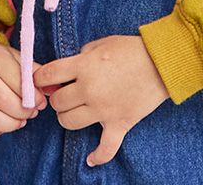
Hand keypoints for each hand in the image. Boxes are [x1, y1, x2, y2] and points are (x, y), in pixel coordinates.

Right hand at [0, 42, 48, 140]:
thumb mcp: (15, 58)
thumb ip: (33, 72)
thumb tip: (53, 89)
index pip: (17, 82)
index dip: (33, 97)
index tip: (41, 103)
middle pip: (3, 102)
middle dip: (23, 112)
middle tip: (31, 113)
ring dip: (10, 125)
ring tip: (19, 122)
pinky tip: (1, 127)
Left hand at [32, 35, 169, 166]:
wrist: (161, 62)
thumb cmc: (131, 48)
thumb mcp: (102, 43)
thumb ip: (82, 54)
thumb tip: (69, 69)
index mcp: (83, 66)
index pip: (49, 74)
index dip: (40, 78)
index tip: (41, 80)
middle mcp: (89, 89)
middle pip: (58, 103)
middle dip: (57, 98)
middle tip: (65, 94)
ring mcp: (103, 109)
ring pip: (70, 123)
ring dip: (68, 118)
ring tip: (74, 112)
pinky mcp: (119, 124)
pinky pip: (105, 148)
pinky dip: (98, 156)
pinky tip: (90, 159)